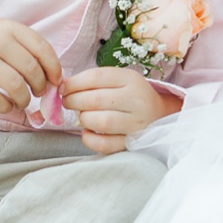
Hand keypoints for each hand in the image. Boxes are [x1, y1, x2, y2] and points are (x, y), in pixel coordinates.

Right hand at [0, 20, 60, 113]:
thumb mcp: (6, 35)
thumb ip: (29, 51)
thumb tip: (56, 81)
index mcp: (9, 27)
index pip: (42, 49)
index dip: (54, 69)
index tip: (55, 81)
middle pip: (31, 70)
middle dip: (39, 87)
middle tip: (37, 92)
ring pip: (16, 87)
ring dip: (24, 100)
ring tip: (22, 101)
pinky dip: (7, 107)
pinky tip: (6, 105)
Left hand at [61, 66, 178, 155]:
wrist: (160, 114)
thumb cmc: (130, 95)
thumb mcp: (118, 80)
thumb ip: (93, 81)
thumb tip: (62, 86)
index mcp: (131, 79)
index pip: (96, 77)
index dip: (73, 83)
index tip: (63, 88)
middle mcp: (137, 100)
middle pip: (95, 100)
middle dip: (73, 101)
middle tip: (68, 102)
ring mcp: (137, 123)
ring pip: (101, 122)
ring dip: (83, 119)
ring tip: (82, 116)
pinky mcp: (133, 143)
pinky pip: (105, 144)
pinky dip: (90, 139)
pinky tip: (88, 132)